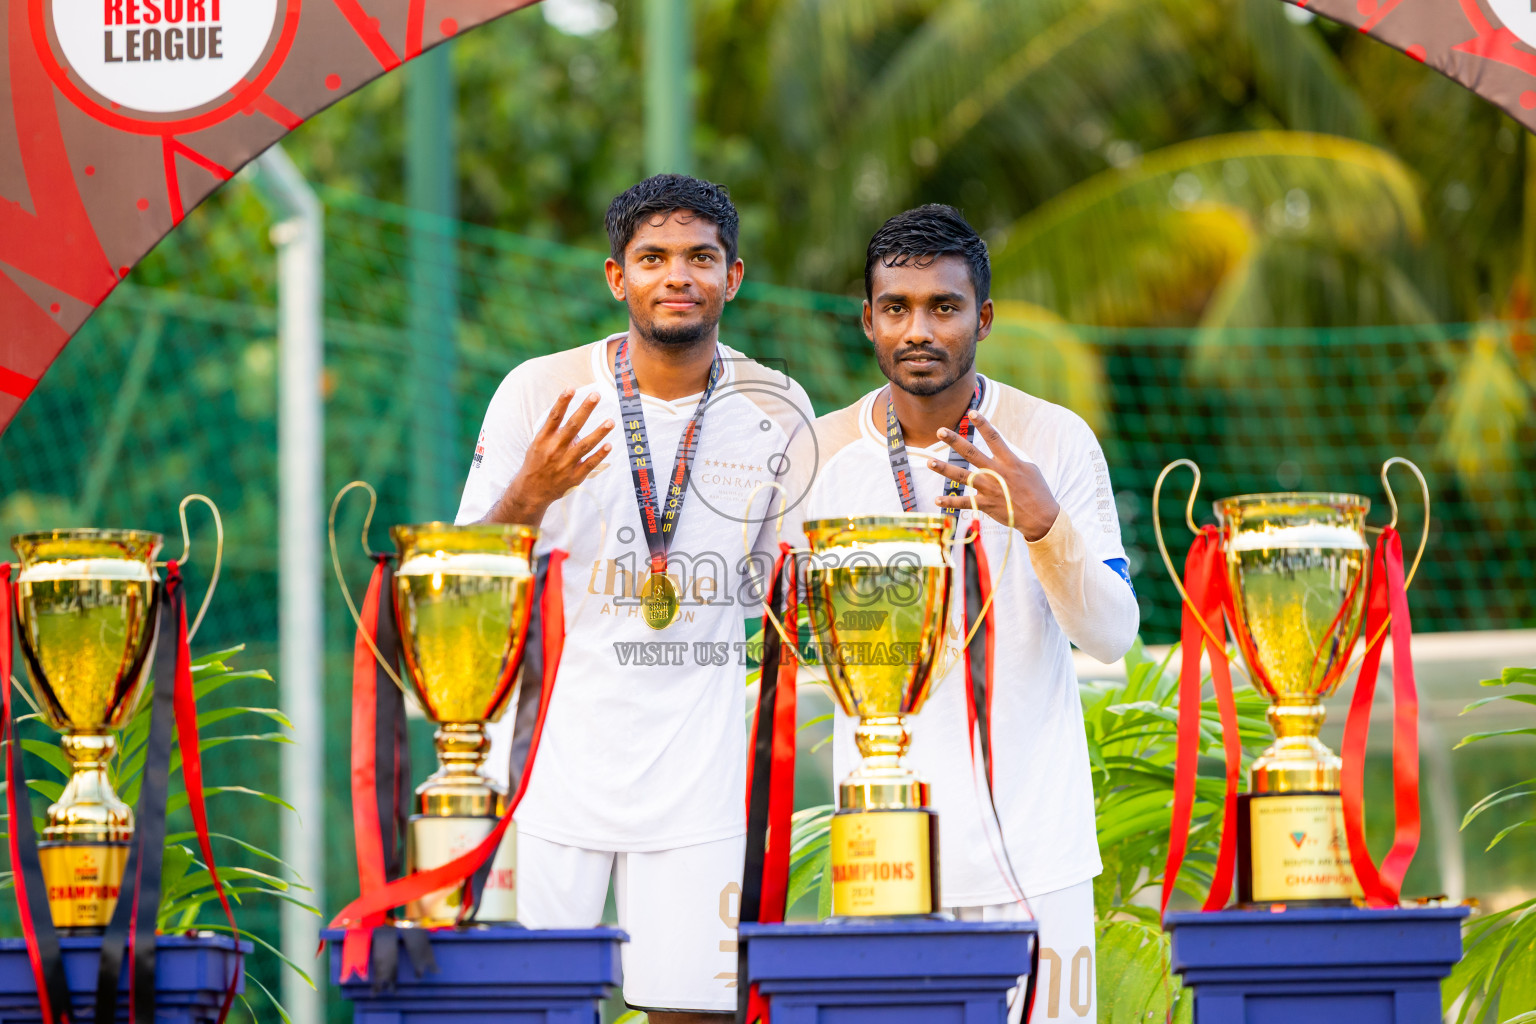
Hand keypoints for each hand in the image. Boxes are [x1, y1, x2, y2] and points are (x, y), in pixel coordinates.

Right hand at [487, 390, 612, 525]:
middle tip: (596, 395)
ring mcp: (565, 463)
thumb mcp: (538, 444)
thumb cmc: (536, 462)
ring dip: (599, 432)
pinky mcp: (574, 476)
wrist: (531, 491)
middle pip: (572, 426)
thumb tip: (573, 416)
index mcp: (543, 439)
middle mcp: (555, 449)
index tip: (571, 388)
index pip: (554, 416)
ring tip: (610, 421)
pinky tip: (609, 445)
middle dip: (585, 410)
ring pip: (585, 445)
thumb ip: (554, 431)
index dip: (562, 401)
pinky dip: (599, 455)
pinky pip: (589, 464)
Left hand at [930, 412, 1059, 540]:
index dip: (982, 424)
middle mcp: (996, 472)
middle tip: (940, 431)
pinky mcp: (986, 505)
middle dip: (955, 441)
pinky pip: (964, 503)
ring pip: (962, 476)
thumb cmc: (1037, 490)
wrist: (1041, 517)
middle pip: (971, 453)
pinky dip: (950, 502)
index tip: (971, 412)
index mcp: (1009, 461)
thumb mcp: (1029, 468)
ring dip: (944, 469)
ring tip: (929, 462)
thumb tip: (1000, 449)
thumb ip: (1011, 458)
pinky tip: (936, 500)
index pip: (994, 437)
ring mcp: (990, 488)